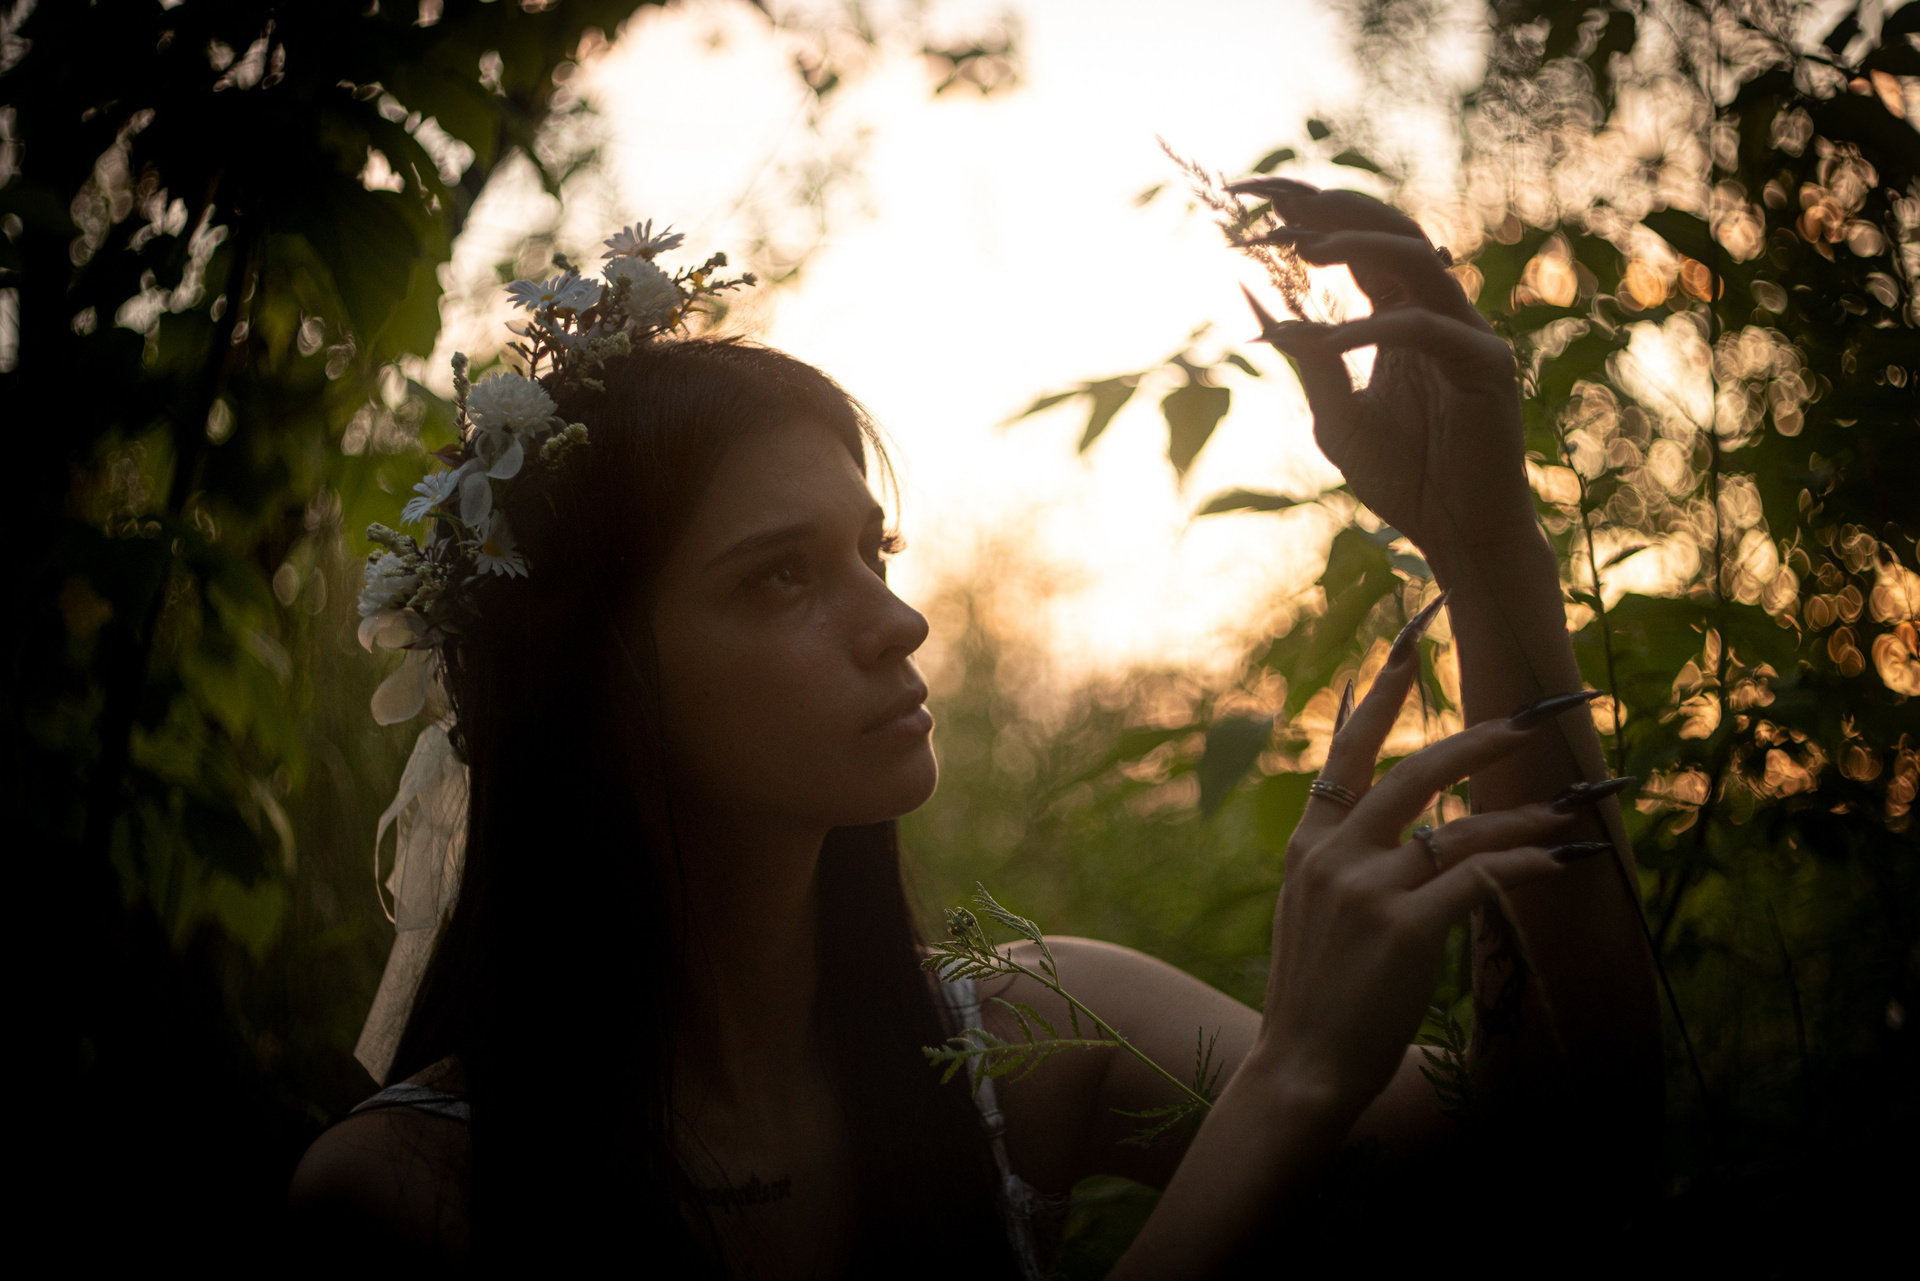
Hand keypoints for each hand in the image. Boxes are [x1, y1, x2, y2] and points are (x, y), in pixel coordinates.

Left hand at [1228, 178, 1532, 561]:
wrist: (1455, 533)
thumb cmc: (1403, 476)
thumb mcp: (1335, 414)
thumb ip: (1307, 359)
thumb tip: (1257, 303)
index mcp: (1400, 314)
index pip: (1356, 244)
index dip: (1307, 213)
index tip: (1247, 196)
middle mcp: (1436, 310)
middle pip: (1390, 229)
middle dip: (1331, 208)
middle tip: (1272, 203)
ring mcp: (1466, 332)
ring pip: (1416, 259)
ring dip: (1356, 246)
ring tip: (1300, 248)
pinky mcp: (1485, 365)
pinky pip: (1426, 329)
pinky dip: (1372, 330)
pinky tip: (1324, 341)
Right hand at [1251, 615, 1601, 1112]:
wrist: (1299, 1065)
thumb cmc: (1315, 993)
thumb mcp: (1308, 908)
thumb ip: (1339, 855)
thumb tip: (1384, 817)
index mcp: (1309, 843)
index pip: (1346, 750)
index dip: (1379, 693)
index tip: (1407, 641)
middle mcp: (1334, 853)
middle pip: (1415, 771)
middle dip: (1477, 739)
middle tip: (1528, 720)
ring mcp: (1366, 888)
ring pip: (1458, 826)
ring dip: (1519, 813)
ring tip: (1564, 806)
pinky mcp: (1403, 928)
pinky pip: (1478, 877)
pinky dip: (1523, 865)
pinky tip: (1554, 861)